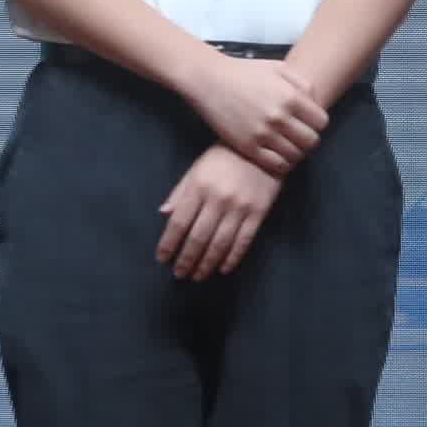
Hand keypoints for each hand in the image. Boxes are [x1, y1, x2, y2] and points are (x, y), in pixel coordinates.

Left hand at [158, 144, 281, 280]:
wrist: (263, 149)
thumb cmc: (224, 158)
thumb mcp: (197, 169)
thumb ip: (180, 192)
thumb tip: (163, 214)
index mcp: (199, 187)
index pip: (179, 222)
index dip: (169, 243)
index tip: (162, 259)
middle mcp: (218, 199)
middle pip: (198, 237)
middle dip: (186, 260)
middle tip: (179, 274)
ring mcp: (240, 208)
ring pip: (220, 244)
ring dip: (206, 264)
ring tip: (197, 276)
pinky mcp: (258, 213)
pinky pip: (243, 241)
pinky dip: (232, 258)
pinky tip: (223, 269)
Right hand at [191, 52, 326, 176]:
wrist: (209, 81)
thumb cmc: (245, 72)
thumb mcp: (278, 68)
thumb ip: (303, 84)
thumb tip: (318, 104)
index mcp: (291, 96)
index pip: (321, 122)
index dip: (317, 124)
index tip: (308, 123)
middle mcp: (279, 117)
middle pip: (311, 142)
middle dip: (308, 140)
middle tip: (299, 137)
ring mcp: (263, 134)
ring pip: (295, 156)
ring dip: (296, 153)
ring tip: (287, 146)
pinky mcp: (248, 147)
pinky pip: (276, 165)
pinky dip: (281, 163)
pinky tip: (276, 154)